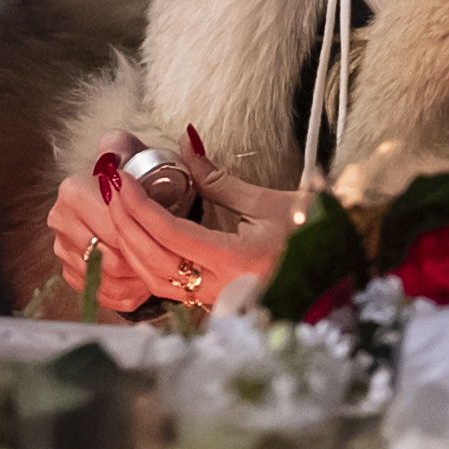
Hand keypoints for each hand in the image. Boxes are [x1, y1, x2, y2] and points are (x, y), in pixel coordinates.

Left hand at [42, 148, 289, 314]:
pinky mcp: (212, 304)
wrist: (340, 271)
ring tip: (115, 207)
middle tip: (108, 187)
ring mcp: (215, 302)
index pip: (171, 235)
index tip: (120, 180)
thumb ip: (220, 180)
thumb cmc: (312, 235)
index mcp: (237, 262)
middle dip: (124, 223)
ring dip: (128, 243)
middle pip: (153, 260)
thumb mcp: (269, 203)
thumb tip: (187, 144)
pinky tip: (132, 237)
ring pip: (154, 278)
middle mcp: (222, 289)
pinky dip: (143, 261)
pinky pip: (165, 286)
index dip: (138, 208)